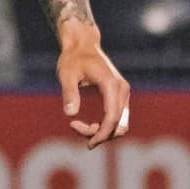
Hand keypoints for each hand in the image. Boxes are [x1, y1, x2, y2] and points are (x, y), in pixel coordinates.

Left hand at [56, 23, 130, 148]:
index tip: (88, 144)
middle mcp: (122, 89)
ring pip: (120, 123)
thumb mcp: (66, 74)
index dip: (101, 134)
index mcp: (111, 85)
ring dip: (103, 131)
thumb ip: (69, 93)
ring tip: (79, 126)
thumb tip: (70, 114)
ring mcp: (123, 92)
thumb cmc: (72, 58)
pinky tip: (88, 124)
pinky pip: (117, 117)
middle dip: (100, 134)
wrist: (83, 44)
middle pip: (118, 124)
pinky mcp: (120, 94)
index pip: (112, 118)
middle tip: (76, 128)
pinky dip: (105, 125)